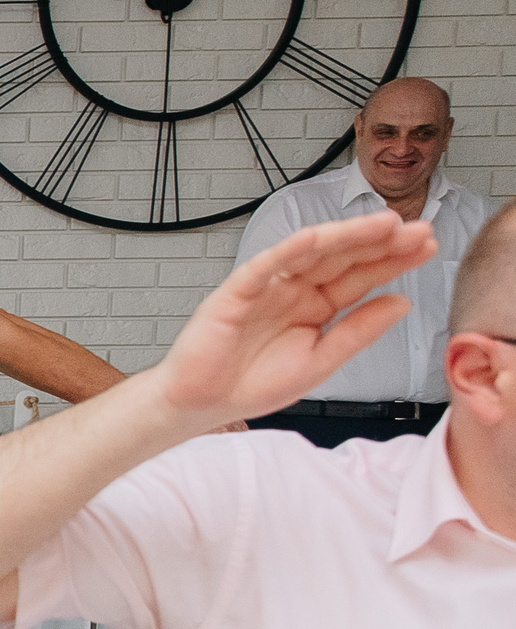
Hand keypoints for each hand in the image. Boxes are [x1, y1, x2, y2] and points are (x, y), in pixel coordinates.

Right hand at [155, 212, 435, 427]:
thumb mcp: (320, 362)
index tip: (427, 246)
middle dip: (380, 242)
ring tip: (382, 224)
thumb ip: (358, 332)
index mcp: (316, 308)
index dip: (393, 261)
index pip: (360, 278)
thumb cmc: (253, 384)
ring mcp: (266, 288)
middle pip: (342, 259)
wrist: (202, 404)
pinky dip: (287, 251)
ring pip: (310, 254)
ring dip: (345, 236)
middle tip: (417, 228)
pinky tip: (314, 238)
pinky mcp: (235, 292)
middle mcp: (294, 292)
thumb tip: (402, 302)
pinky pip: (264, 266)